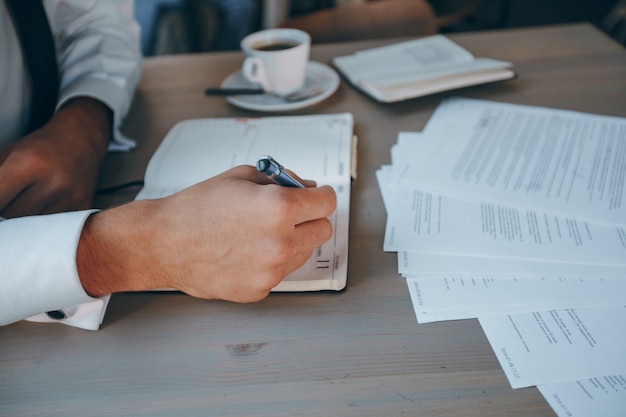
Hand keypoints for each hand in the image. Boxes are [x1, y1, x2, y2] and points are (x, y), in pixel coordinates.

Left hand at [0, 98, 110, 217]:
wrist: (81, 139)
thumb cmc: (40, 147)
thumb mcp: (7, 154)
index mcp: (30, 163)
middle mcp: (54, 182)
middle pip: (13, 216)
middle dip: (3, 214)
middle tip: (9, 201)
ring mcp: (71, 197)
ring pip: (33, 226)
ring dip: (22, 220)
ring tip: (24, 203)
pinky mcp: (82, 208)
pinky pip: (52, 228)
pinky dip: (42, 224)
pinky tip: (41, 208)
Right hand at [77, 165, 336, 302]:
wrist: (163, 243)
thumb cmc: (196, 208)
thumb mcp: (242, 177)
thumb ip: (281, 181)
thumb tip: (304, 188)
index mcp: (280, 208)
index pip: (327, 202)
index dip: (319, 195)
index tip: (315, 196)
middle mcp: (281, 242)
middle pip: (323, 230)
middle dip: (310, 218)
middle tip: (289, 213)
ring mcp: (272, 270)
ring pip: (305, 252)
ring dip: (293, 240)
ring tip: (260, 232)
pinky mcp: (261, 289)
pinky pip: (282, 271)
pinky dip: (273, 261)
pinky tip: (248, 251)